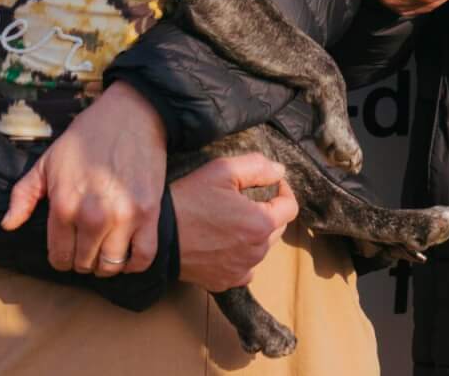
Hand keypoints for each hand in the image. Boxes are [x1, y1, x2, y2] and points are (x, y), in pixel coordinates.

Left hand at [1, 79, 168, 276]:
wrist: (131, 114)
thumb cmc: (87, 136)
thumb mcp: (47, 161)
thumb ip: (23, 196)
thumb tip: (8, 225)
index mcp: (63, 206)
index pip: (59, 257)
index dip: (61, 257)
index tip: (68, 247)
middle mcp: (92, 217)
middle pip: (84, 264)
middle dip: (82, 258)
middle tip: (87, 244)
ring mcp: (123, 217)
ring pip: (111, 266)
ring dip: (106, 263)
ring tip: (105, 250)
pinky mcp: (149, 213)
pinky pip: (144, 257)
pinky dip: (135, 263)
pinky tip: (127, 254)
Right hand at [171, 153, 299, 291]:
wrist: (157, 237)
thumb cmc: (189, 201)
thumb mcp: (222, 170)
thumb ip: (257, 167)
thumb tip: (280, 171)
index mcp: (261, 223)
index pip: (290, 207)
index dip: (283, 191)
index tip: (270, 185)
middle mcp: (257, 251)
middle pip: (277, 228)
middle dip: (267, 211)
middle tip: (244, 200)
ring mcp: (241, 270)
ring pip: (261, 247)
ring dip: (254, 234)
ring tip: (230, 221)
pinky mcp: (225, 282)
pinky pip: (245, 268)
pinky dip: (240, 256)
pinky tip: (223, 244)